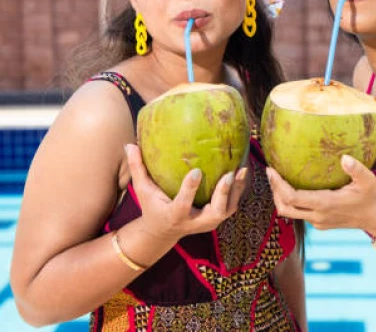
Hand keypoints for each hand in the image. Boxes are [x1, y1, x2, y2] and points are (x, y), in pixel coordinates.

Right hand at [125, 144, 248, 240]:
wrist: (164, 231)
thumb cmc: (152, 206)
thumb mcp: (143, 190)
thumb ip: (137, 168)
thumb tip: (129, 144)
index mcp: (175, 215)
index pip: (183, 204)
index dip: (190, 189)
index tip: (196, 171)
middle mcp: (195, 222)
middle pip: (214, 212)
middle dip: (223, 194)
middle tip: (230, 173)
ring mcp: (209, 222)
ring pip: (228, 209)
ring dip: (237, 190)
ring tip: (243, 167)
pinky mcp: (218, 218)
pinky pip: (233, 203)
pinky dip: (240, 188)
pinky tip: (245, 168)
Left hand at [267, 154, 375, 233]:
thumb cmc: (372, 197)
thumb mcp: (368, 180)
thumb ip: (356, 169)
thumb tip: (344, 157)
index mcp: (325, 204)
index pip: (292, 197)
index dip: (278, 185)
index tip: (271, 170)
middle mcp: (317, 216)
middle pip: (284, 208)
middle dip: (274, 191)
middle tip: (271, 173)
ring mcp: (318, 222)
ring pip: (290, 213)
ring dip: (281, 197)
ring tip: (278, 179)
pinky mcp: (320, 224)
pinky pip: (299, 214)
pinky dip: (291, 202)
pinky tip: (294, 187)